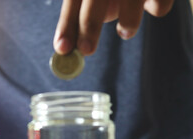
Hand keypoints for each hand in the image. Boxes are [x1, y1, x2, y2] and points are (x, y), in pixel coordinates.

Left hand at [54, 0, 173, 55]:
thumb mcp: (95, 4)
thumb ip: (81, 23)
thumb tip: (66, 50)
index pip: (73, 1)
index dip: (67, 25)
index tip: (62, 48)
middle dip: (90, 26)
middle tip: (86, 50)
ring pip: (132, 1)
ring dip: (128, 25)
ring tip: (123, 32)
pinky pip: (159, 5)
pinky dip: (155, 9)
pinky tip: (150, 5)